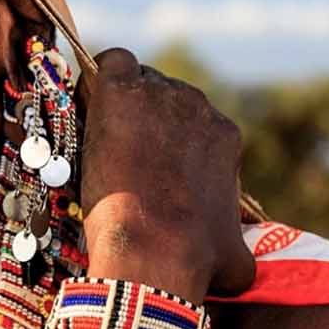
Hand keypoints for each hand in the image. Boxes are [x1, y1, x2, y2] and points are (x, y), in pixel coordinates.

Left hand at [74, 47, 254, 301]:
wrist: (156, 249)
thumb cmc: (195, 260)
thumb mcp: (233, 259)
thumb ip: (238, 248)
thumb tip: (242, 265)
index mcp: (223, 137)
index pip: (191, 123)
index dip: (164, 142)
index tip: (144, 165)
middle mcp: (197, 108)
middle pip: (162, 97)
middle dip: (141, 122)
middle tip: (116, 155)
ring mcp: (159, 95)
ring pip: (136, 81)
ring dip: (118, 105)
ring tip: (95, 138)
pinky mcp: (122, 91)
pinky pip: (110, 64)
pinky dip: (95, 81)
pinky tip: (86, 108)